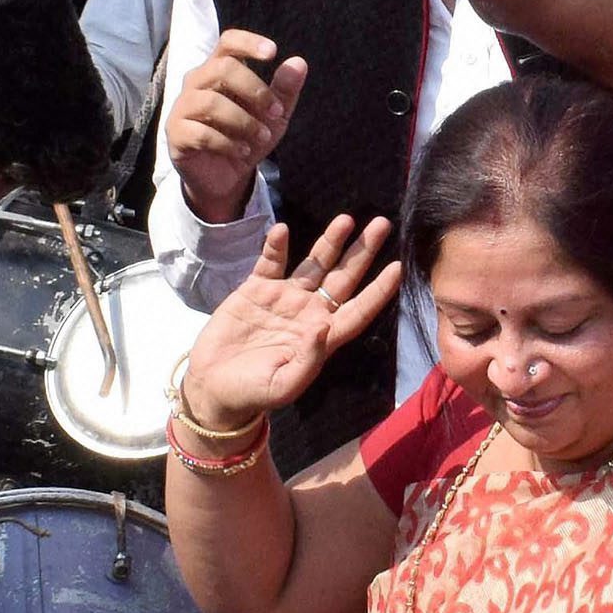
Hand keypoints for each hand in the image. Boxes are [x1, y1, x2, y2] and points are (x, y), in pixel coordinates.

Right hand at [168, 31, 306, 223]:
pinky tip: (243, 151)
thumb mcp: (274, 117)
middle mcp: (196, 83)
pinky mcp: (177, 134)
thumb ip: (285, 91)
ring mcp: (182, 108)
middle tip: (277, 113)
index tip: (273, 53)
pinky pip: (202, 133)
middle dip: (255, 90)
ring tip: (262, 137)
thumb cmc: (247, 137)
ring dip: (244, 121)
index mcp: (218, 70)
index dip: (248, 42)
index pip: (227, 43)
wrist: (225, 177)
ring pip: (211, 102)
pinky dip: (228, 143)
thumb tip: (299, 62)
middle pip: (221, 68)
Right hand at [174, 215, 402, 434]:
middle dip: (362, 252)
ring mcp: (284, 298)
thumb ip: (307, 359)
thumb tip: (324, 327)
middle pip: (343, 277)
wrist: (214, 386)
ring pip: (314, 264)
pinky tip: (282, 231)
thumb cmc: (253, 393)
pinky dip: (276, 247)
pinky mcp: (256, 290)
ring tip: (346, 219)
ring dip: (330, 242)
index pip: (358, 310)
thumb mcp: (284, 385)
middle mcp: (309, 312)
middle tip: (383, 224)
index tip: (398, 268)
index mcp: (323, 336)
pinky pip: (270, 262)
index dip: (379, 290)